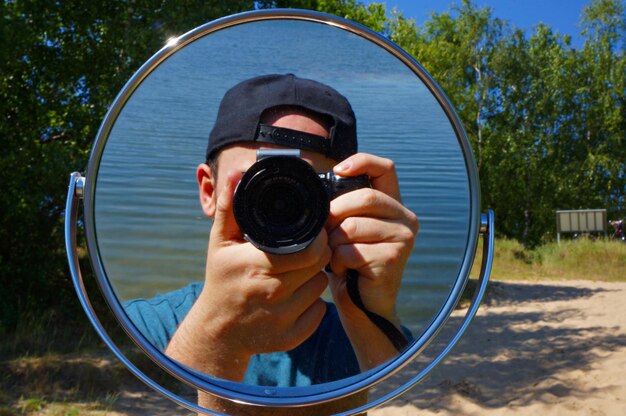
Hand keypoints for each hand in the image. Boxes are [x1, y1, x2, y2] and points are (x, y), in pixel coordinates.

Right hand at [166, 169, 329, 380]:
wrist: (217, 331)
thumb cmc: (221, 280)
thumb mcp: (220, 243)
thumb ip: (231, 208)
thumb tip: (237, 174)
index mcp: (256, 265)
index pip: (310, 249)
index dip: (318, 239)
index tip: (313, 234)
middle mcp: (271, 293)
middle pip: (319, 266)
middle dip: (318, 255)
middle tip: (307, 251)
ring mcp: (282, 318)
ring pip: (321, 288)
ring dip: (315, 278)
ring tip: (297, 274)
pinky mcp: (291, 337)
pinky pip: (320, 313)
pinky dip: (314, 305)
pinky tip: (297, 298)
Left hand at [325, 153, 417, 360]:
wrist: (363, 307)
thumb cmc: (351, 264)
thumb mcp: (348, 228)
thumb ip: (343, 206)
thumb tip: (317, 186)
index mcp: (394, 204)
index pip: (385, 168)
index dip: (362, 161)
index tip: (338, 170)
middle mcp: (406, 217)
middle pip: (364, 197)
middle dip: (335, 212)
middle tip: (323, 230)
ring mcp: (403, 238)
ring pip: (352, 226)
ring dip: (333, 243)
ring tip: (335, 255)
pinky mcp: (393, 259)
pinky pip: (351, 251)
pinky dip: (338, 262)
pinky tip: (343, 270)